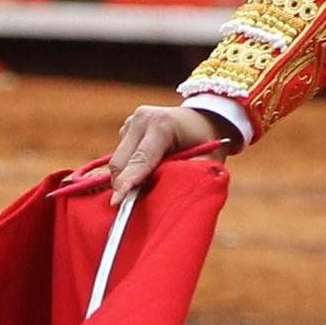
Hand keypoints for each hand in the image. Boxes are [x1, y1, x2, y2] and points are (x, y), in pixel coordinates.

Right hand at [98, 104, 224, 205]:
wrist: (202, 119)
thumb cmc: (207, 141)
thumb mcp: (208, 159)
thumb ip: (188, 174)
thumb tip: (166, 195)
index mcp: (162, 125)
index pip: (140, 160)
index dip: (128, 182)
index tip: (117, 202)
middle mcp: (142, 119)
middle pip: (121, 161)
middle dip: (123, 184)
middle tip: (129, 205)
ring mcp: (131, 121)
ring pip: (118, 159)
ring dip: (127, 176)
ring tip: (151, 181)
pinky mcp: (126, 126)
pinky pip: (120, 154)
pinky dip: (129, 167)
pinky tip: (147, 169)